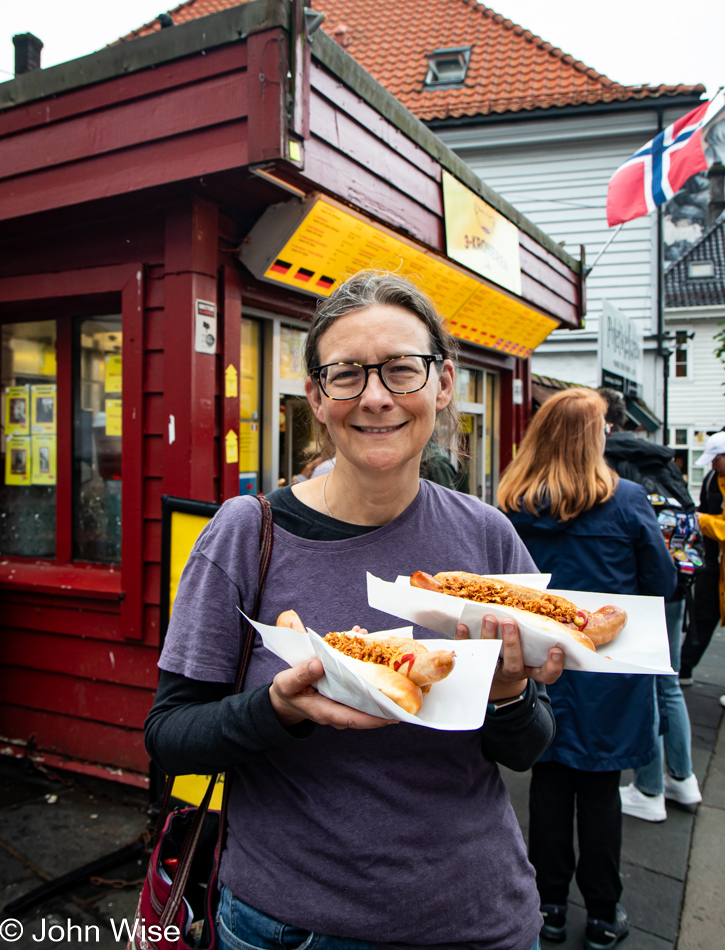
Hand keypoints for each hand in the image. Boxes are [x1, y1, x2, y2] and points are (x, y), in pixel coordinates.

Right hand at [269, 658, 396, 729]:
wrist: (285, 698)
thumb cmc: (287, 692)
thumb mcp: (287, 683)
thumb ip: (301, 675)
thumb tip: (318, 664)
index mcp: (327, 712)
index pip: (356, 719)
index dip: (376, 718)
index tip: (395, 715)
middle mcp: (340, 711)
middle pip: (368, 709)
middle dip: (387, 699)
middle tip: (406, 688)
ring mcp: (344, 704)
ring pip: (367, 696)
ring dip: (379, 680)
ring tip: (389, 658)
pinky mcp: (345, 694)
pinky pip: (361, 686)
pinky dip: (367, 670)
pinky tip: (368, 646)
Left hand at [455, 614, 563, 701]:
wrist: (496, 676)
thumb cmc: (520, 653)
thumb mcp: (532, 649)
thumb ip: (537, 635)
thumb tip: (539, 602)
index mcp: (532, 669)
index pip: (547, 674)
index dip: (554, 665)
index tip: (556, 649)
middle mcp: (514, 672)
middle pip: (515, 665)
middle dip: (512, 643)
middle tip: (509, 622)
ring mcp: (494, 670)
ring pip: (491, 658)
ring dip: (489, 637)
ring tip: (489, 618)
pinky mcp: (475, 665)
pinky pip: (469, 653)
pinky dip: (465, 639)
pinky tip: (462, 625)